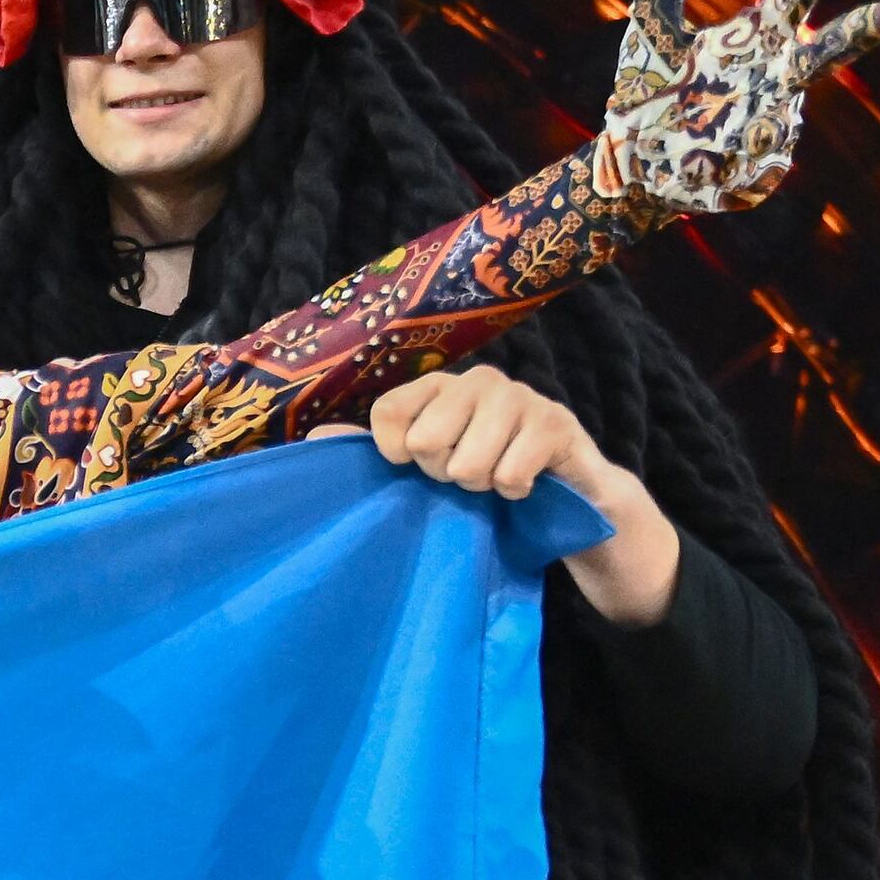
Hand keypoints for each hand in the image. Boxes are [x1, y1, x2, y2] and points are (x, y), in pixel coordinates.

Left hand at [354, 370, 681, 624]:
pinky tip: (525, 483)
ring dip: (481, 485)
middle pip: (426, 441)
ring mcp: (520, 397)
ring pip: (469, 462)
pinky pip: (510, 472)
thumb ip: (375, 450)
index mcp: (439, 386)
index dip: (395, 452)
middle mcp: (478, 381)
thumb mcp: (425, 466)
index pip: (390, 411)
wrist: (565, 498)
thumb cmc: (485, 476)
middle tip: (465, 474)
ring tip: (495, 479)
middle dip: (444, 474)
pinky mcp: (556, 424)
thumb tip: (313, 440)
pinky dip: (514, 491)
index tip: (411, 467)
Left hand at [594, 0, 879, 219]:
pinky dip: (726, 165)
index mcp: (757, 37)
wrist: (636, 167)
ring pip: (780, 122)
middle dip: (850, 37)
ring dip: (765, 125)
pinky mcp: (754, 173)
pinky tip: (698, 166)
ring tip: (748, 129)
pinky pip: (749, 168)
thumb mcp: (651, 39)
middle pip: (819, 54)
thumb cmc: (656, 96)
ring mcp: (771, 126)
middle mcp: (776, 77)